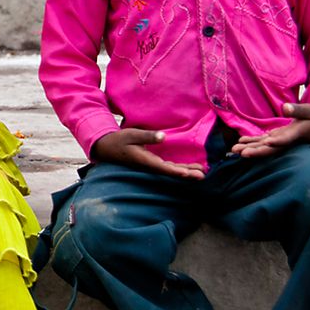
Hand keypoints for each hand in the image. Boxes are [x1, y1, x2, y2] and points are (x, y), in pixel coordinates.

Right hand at [91, 129, 205, 179]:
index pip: (164, 167)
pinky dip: (178, 168)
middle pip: (171, 171)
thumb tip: (163, 137)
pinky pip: (167, 167)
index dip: (177, 171)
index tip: (189, 174)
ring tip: (200, 172)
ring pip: (170, 170)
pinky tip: (187, 168)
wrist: (106, 147)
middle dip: (187, 173)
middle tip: (202, 175)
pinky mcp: (150, 163)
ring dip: (185, 171)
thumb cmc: (119, 140)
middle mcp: (149, 165)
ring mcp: (150, 165)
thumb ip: (148, 136)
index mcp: (145, 160)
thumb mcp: (132, 134)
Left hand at [231, 103, 309, 158]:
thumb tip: (285, 107)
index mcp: (297, 135)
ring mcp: (281, 141)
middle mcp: (287, 141)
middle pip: (271, 148)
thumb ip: (297, 110)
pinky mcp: (278, 138)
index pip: (286, 140)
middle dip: (256, 151)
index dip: (277, 142)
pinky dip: (252, 142)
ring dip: (250, 148)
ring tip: (233, 150)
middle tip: (240, 153)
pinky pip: (263, 142)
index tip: (267, 143)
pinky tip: (240, 143)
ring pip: (264, 147)